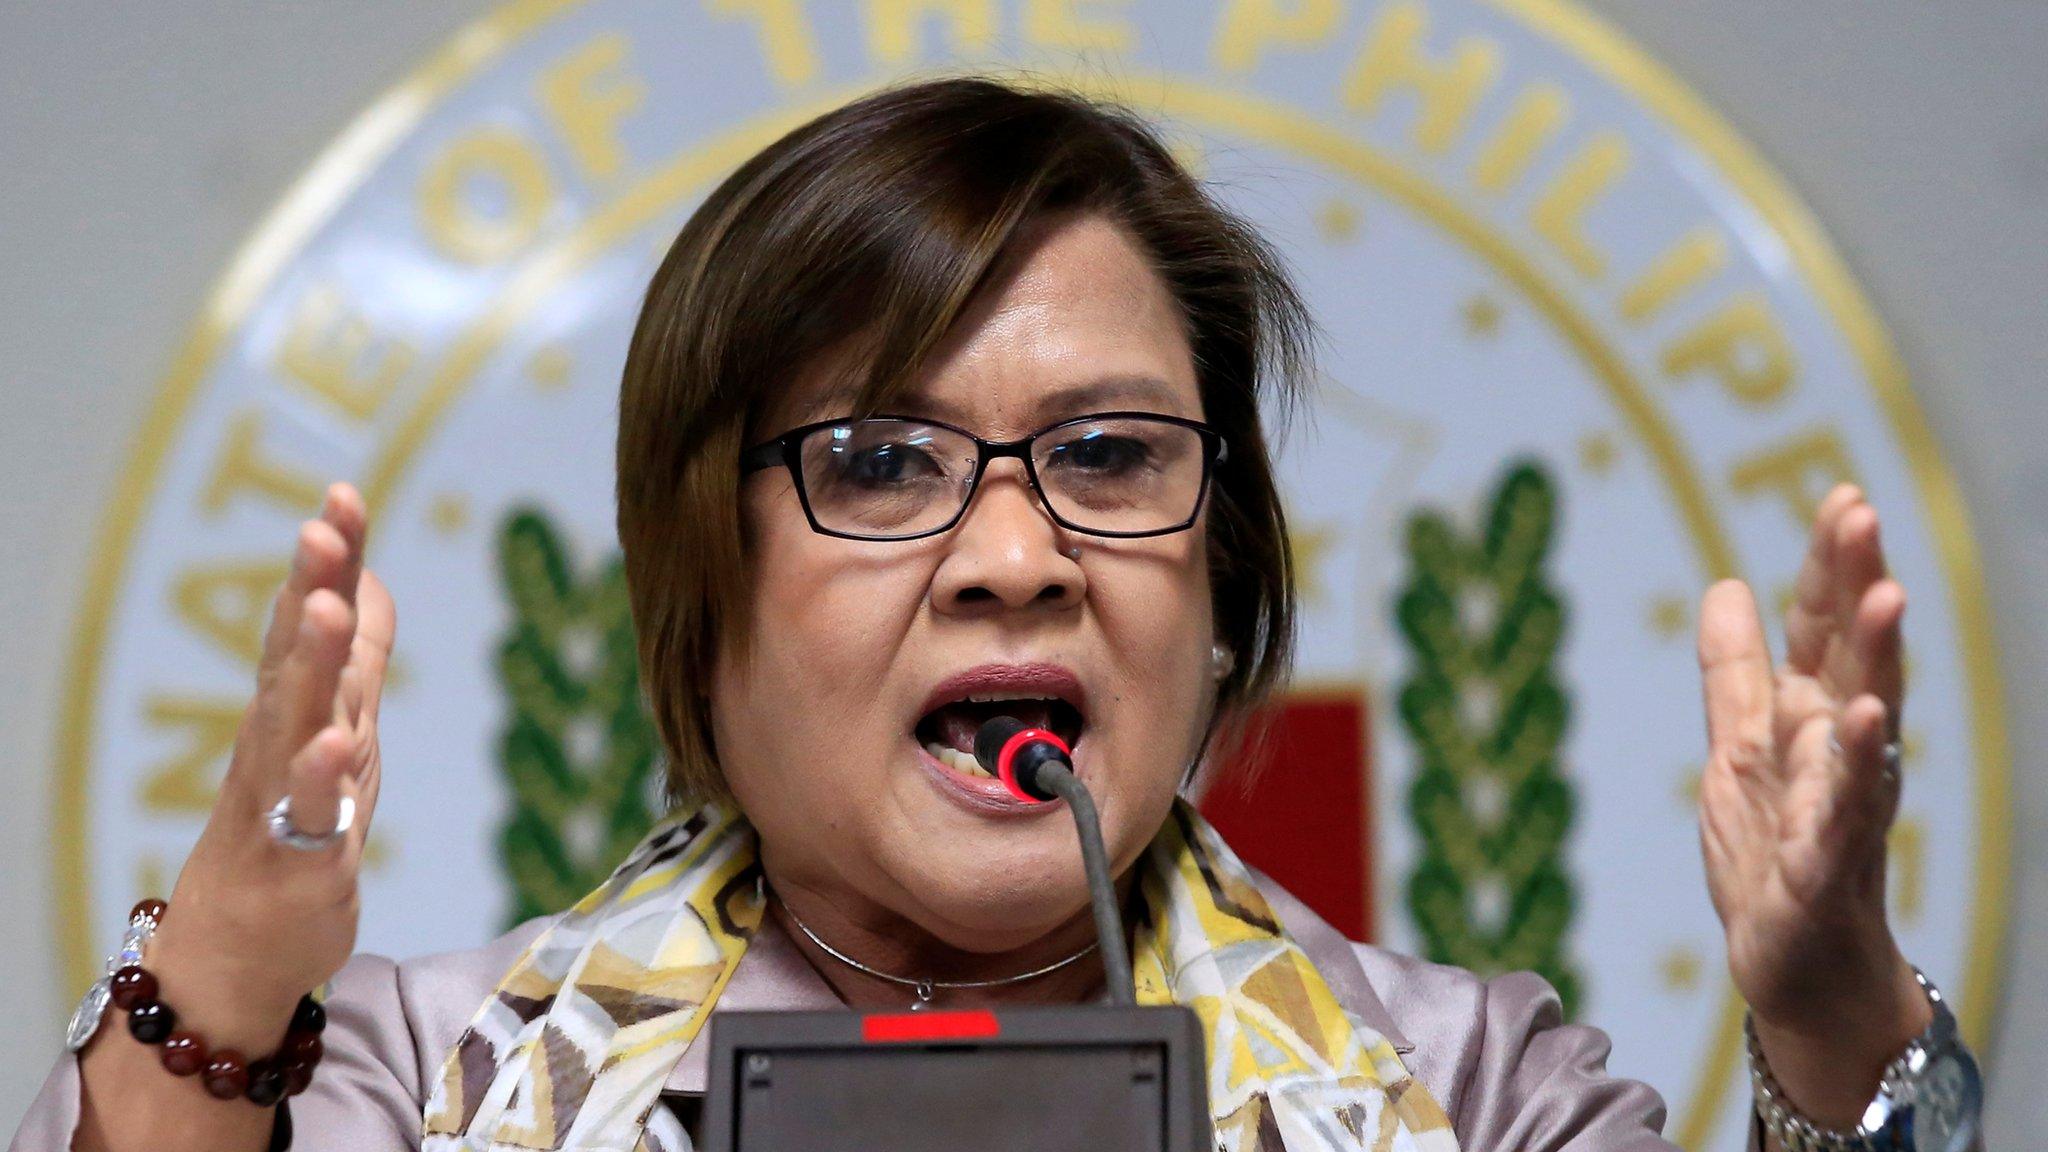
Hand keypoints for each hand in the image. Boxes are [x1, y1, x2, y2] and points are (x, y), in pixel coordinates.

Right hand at [144, 482, 396, 1041]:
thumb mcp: (342, 731)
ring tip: (325, 606)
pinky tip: (334, 744)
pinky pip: (310, 814)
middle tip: (322, 524)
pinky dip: (319, 778)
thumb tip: (369, 578)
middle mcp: (280, 740)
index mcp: (296, 706)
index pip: (313, 617)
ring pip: (297, 721)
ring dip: (311, 663)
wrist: (237, 950)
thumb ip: (356, 657)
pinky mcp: (300, 859)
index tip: (344, 494)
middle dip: (311, 585)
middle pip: (297, 652)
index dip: (331, 558)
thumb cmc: (291, 828)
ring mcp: (285, 798)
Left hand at [1695, 484, 1927, 1126]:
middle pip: (1851, 657)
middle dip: (1857, 584)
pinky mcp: (1826, 865)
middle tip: (1860, 511)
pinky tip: (1869, 721)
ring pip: (1866, 721)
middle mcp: (1840, 754)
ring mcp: (1841, 806)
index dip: (1829, 567)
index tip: (1840, 496)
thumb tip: (1726, 587)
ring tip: (1887, 594)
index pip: (1822, 631)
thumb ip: (1734, 674)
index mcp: (1812, 722)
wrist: (1797, 970)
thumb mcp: (1736, 750)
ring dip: (1877, 659)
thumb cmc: (1774, 857)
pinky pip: (1848, 808)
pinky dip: (1858, 764)